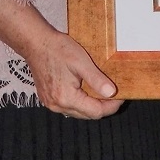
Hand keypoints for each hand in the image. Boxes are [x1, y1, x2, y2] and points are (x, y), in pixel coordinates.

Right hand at [0, 0, 121, 119]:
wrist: (37, 44)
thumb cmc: (59, 50)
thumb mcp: (82, 62)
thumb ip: (97, 79)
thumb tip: (112, 93)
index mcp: (66, 98)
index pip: (95, 112)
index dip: (112, 106)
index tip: (122, 95)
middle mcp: (57, 106)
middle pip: (87, 115)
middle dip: (103, 106)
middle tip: (116, 93)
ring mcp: (51, 104)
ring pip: (78, 112)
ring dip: (92, 105)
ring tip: (104, 91)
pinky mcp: (48, 98)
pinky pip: (69, 106)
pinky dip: (81, 102)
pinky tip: (88, 90)